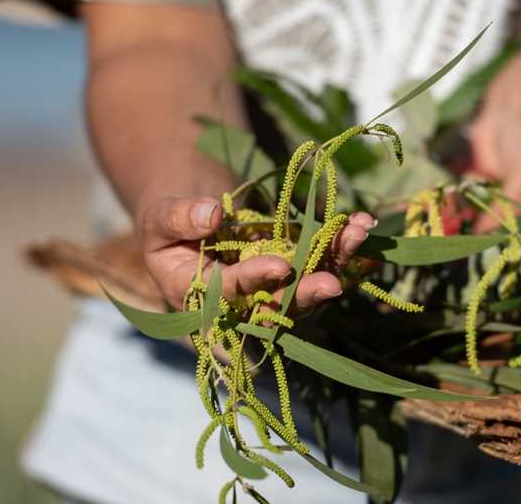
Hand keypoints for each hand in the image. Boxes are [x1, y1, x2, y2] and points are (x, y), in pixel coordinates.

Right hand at [137, 195, 374, 310]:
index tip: (280, 266)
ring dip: (335, 260)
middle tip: (332, 283)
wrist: (192, 221)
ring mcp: (272, 289)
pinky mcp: (293, 272)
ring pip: (307, 284)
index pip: (230, 296)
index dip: (254, 282)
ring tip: (357, 232)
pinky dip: (341, 245)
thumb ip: (178, 218)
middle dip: (306, 292)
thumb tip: (212, 215)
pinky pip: (319, 262)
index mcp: (201, 301)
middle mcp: (241, 306)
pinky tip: (362, 225)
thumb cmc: (167, 226)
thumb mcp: (159, 219)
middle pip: (277, 305)